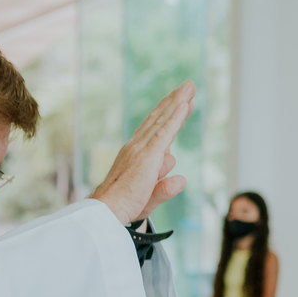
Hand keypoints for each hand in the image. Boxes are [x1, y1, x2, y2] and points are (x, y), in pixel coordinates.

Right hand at [92, 81, 194, 224]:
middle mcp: (138, 146)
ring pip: (163, 121)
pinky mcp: (147, 155)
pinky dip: (175, 118)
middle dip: (175, 101)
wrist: (108, 210)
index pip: (156, 130)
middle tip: (188, 86)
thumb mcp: (151, 197)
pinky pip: (165, 132)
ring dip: (177, 103)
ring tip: (189, 88)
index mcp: (138, 154)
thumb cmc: (125, 204)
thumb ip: (166, 188)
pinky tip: (184, 105)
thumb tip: (181, 179)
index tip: (182, 103)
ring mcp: (142, 149)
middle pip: (160, 119)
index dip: (169, 115)